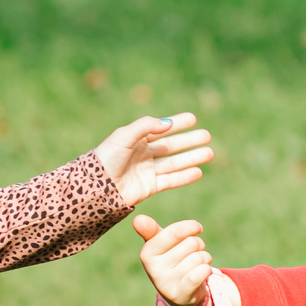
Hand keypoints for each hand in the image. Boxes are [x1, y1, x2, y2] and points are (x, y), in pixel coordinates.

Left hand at [93, 114, 212, 206]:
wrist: (97, 187)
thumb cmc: (106, 158)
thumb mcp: (124, 136)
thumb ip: (146, 126)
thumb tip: (168, 122)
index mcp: (135, 140)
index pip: (160, 129)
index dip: (176, 123)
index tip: (193, 118)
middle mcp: (143, 154)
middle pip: (171, 145)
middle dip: (189, 140)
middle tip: (207, 135)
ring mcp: (147, 171)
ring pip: (174, 162)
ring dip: (192, 157)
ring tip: (209, 152)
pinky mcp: (149, 187)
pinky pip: (171, 180)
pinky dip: (185, 176)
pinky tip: (198, 171)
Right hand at [134, 215, 212, 305]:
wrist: (178, 294)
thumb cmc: (170, 261)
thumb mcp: (160, 245)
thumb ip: (150, 230)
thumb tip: (138, 219)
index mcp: (147, 252)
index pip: (174, 232)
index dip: (190, 227)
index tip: (198, 228)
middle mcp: (153, 269)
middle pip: (191, 243)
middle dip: (198, 244)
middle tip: (193, 252)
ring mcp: (166, 283)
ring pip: (199, 258)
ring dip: (204, 258)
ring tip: (197, 264)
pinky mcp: (180, 295)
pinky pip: (200, 273)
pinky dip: (206, 269)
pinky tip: (202, 272)